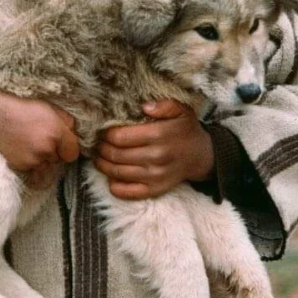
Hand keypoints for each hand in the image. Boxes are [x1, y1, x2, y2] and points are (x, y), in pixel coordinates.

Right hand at [0, 86, 78, 188]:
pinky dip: (29, 162)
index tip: (60, 143)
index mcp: (56, 132)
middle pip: (59, 160)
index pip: (73, 153)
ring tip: (28, 143)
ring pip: (45, 165)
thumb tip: (74, 134)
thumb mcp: (48, 107)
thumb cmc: (21, 108)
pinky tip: (21, 149)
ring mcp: (33, 160)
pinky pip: (32, 169)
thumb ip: (67, 121)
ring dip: (41, 158)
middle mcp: (47, 148)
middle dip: (53, 152)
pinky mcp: (21, 167)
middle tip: (39, 139)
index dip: (67, 148)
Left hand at [94, 99, 213, 199]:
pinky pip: (128, 192)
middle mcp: (156, 157)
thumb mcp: (181, 110)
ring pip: (117, 173)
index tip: (102, 130)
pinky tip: (110, 176)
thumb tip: (144, 106)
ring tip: (99, 156)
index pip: (120, 137)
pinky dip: (114, 186)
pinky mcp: (155, 190)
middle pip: (115, 155)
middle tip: (97, 143)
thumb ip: (165, 105)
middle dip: (101, 148)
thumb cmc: (185, 130)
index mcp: (159, 135)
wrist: (200, 156)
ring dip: (103, 165)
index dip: (106, 134)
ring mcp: (155, 176)